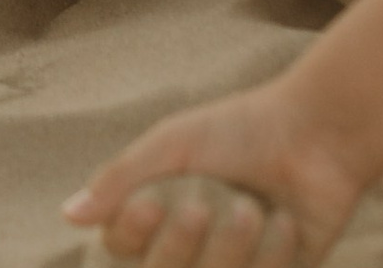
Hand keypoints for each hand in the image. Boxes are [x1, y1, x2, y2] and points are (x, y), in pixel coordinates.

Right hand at [63, 81, 369, 265]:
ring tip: (254, 208)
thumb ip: (119, 178)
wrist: (315, 137)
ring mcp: (233, 261)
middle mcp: (192, 239)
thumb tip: (68, 215)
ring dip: (232, 247)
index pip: (121, 243)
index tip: (151, 203)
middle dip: (183, 243)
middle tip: (205, 205)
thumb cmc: (238, 128)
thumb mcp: (171, 144)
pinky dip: (270, 255)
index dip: (132, 232)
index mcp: (160, 205)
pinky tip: (283, 220)